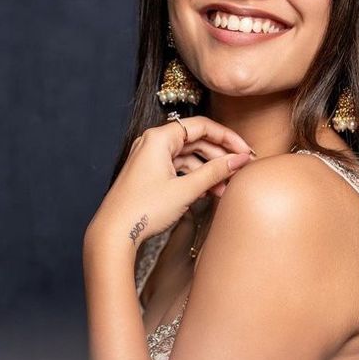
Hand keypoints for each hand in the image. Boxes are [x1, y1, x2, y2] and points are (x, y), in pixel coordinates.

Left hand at [84, 115, 253, 253]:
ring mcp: (149, 159)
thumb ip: (215, 172)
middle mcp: (153, 143)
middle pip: (195, 141)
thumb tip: (240, 159)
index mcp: (159, 138)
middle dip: (218, 157)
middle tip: (239, 169)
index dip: (227, 137)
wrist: (114, 233)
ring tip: (224, 189)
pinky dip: (194, 178)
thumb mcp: (185, 190)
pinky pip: (177, 169)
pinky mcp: (149, 174)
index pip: (202, 126)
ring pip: (188, 157)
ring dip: (208, 171)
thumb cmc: (144, 209)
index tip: (245, 151)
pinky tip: (207, 193)